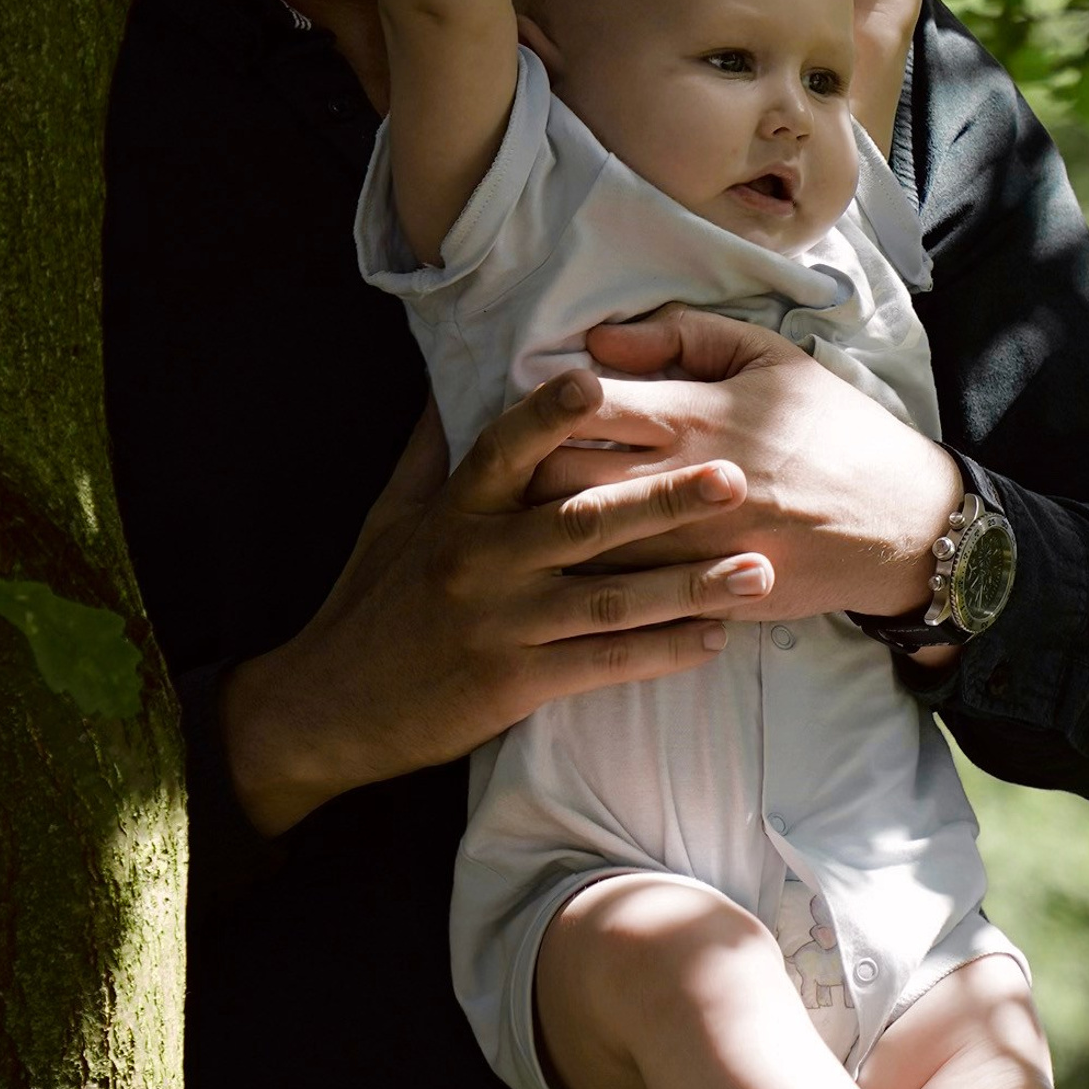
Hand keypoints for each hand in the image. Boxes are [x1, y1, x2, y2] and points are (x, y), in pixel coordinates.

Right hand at [219, 371, 776, 835]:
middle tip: (735, 478)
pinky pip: (602, 663)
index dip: (549, 414)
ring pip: (610, 598)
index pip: (505, 448)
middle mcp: (479, 560)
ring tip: (758, 571)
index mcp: (455, 511)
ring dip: (689, 585)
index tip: (600, 380)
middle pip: (584, 521)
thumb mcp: (392, 518)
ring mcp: (499, 623)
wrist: (330, 708)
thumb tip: (449, 386)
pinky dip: (662, 652)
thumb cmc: (371, 604)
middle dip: (664, 499)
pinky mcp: (512, 682)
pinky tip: (714, 639)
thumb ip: (431, 454)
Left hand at [528, 307, 966, 637]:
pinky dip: (589, 583)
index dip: (540, 406)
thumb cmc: (833, 429)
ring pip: (586, 544)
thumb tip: (599, 340)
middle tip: (506, 472)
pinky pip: (627, 594)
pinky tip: (567, 575)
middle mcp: (684, 483)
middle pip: (566, 480)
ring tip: (522, 523)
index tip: (529, 408)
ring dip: (545, 535)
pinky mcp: (704, 593)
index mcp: (697, 415)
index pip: (584, 407)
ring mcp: (692, 547)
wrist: (902, 523)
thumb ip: (682, 335)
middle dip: (524, 476)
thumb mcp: (769, 358)